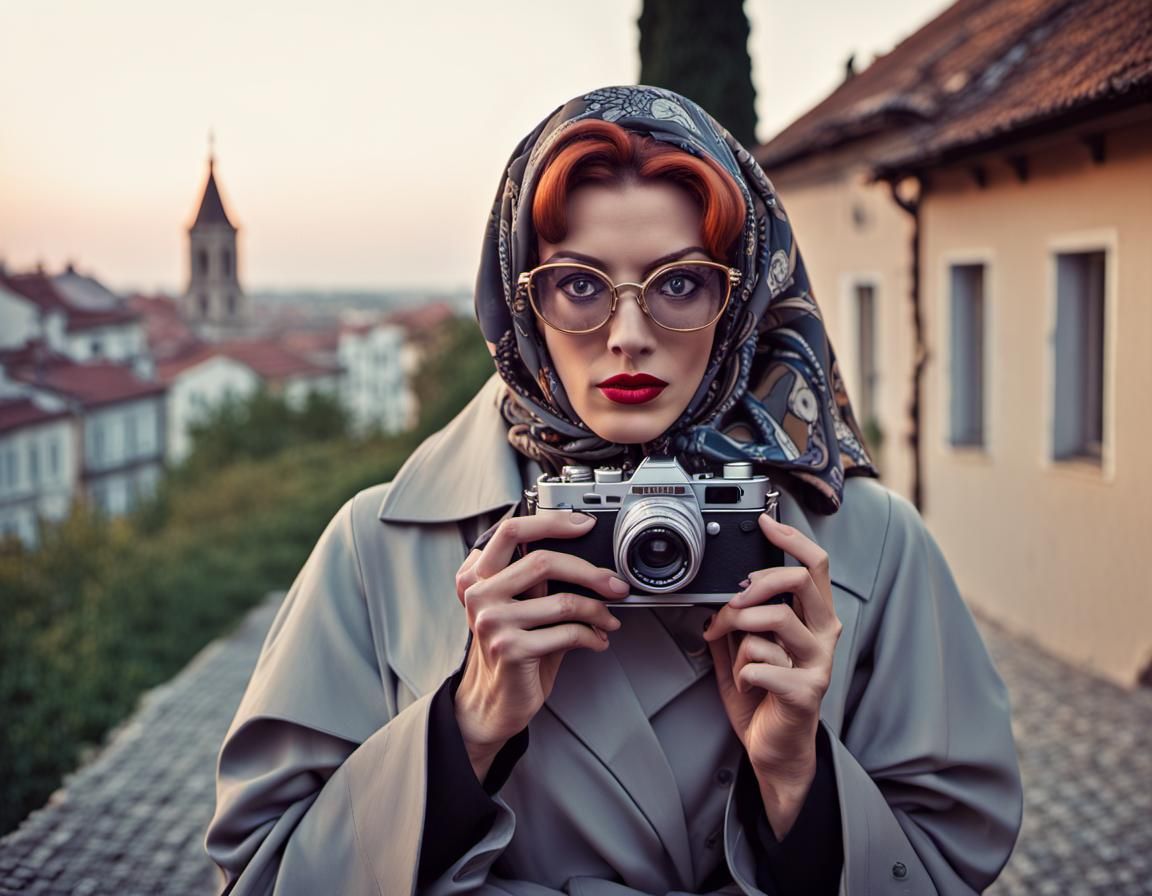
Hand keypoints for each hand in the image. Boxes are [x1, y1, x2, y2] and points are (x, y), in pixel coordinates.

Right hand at [453, 512, 627, 780]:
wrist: (495, 700)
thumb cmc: (514, 649)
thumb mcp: (521, 607)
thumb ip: (540, 581)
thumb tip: (590, 561)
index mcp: (477, 576)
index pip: (511, 531)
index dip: (551, 522)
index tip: (583, 525)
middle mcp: (480, 594)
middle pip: (543, 560)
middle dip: (590, 571)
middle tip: (614, 583)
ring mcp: (493, 621)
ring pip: (563, 601)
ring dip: (598, 610)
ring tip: (608, 619)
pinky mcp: (511, 649)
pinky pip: (568, 633)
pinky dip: (592, 636)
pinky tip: (597, 640)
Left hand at [703, 513, 841, 837]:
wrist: (774, 749)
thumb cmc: (763, 697)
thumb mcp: (744, 649)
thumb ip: (735, 620)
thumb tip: (716, 593)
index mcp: (812, 620)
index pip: (814, 567)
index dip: (791, 541)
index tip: (765, 524)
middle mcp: (822, 636)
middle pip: (799, 582)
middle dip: (757, 583)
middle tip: (733, 601)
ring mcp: (817, 664)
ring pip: (775, 620)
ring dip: (739, 630)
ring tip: (730, 648)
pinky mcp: (805, 692)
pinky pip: (762, 664)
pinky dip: (741, 670)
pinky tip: (744, 683)